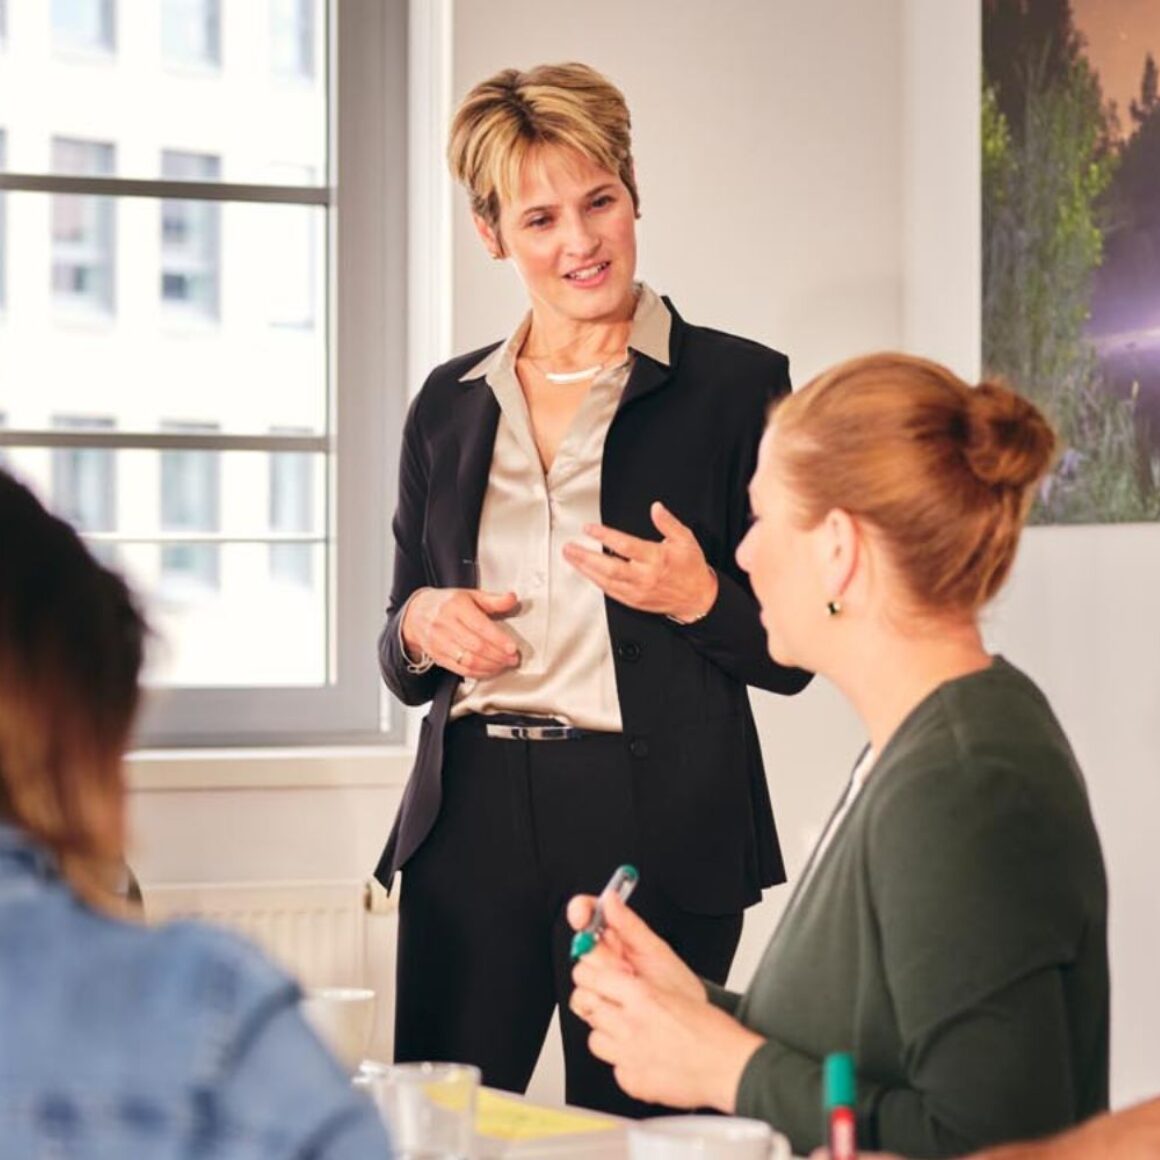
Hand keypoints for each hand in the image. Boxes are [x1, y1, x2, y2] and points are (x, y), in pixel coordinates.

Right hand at [401, 587, 519, 677]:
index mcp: (456, 606)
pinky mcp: (437, 656)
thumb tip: (511, 599)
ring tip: (504, 664)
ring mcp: (439, 642)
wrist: (417, 613)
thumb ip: (493, 599)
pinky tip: (490, 670)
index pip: (480, 626)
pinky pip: (460, 669)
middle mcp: (445, 624)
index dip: (498, 639)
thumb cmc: (447, 604)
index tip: (512, 647)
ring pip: (468, 660)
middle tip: (512, 658)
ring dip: (490, 666)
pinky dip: (478, 673)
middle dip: (498, 656)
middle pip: (476, 646)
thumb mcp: (470, 595)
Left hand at [562, 502, 717, 621]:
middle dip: (586, 557)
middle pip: (609, 567)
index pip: (625, 546)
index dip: (605, 536)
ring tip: (571, 557)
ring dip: (585, 569)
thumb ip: (668, 523)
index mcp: (656, 559)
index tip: (589, 528)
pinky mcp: (634, 601)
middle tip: (569, 547)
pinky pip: (610, 591)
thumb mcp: (685, 539)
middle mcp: (645, 576)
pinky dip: (595, 581)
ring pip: (606, 581)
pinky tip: (586, 572)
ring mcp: (638, 591)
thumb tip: (656, 508)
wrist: (697, 598)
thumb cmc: (691, 568)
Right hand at [566, 890, 703, 1002]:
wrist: (680, 1025)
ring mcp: (596, 982)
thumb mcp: (656, 950)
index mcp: (616, 936)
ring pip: (580, 977)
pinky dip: (600, 1006)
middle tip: (628, 969)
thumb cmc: (673, 985)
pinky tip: (619, 1006)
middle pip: (581, 948)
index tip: (581, 916)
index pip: (588, 912)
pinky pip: (581, 1003)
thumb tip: (610, 897)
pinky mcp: (593, 1007)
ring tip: (630, 989)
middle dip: (604, 959)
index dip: (580, 910)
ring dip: (604, 985)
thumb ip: (629, 924)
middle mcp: (603, 956)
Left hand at [570, 953, 763, 1110]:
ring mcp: (629, 1055)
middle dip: (595, 1002)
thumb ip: (641, 988)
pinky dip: (624, 1064)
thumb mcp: (675, 991)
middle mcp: (630, 1025)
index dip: (590, 976)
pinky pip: (615, 1068)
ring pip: (594, 1039)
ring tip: (626, 1034)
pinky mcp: (633, 1081)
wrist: (730, 1067)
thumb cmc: (713, 1031)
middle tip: (606, 1003)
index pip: (593, 977)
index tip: (591, 976)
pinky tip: (642, 1059)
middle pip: (587, 1006)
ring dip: (606, 1034)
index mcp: (642, 996)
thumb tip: (620, 980)